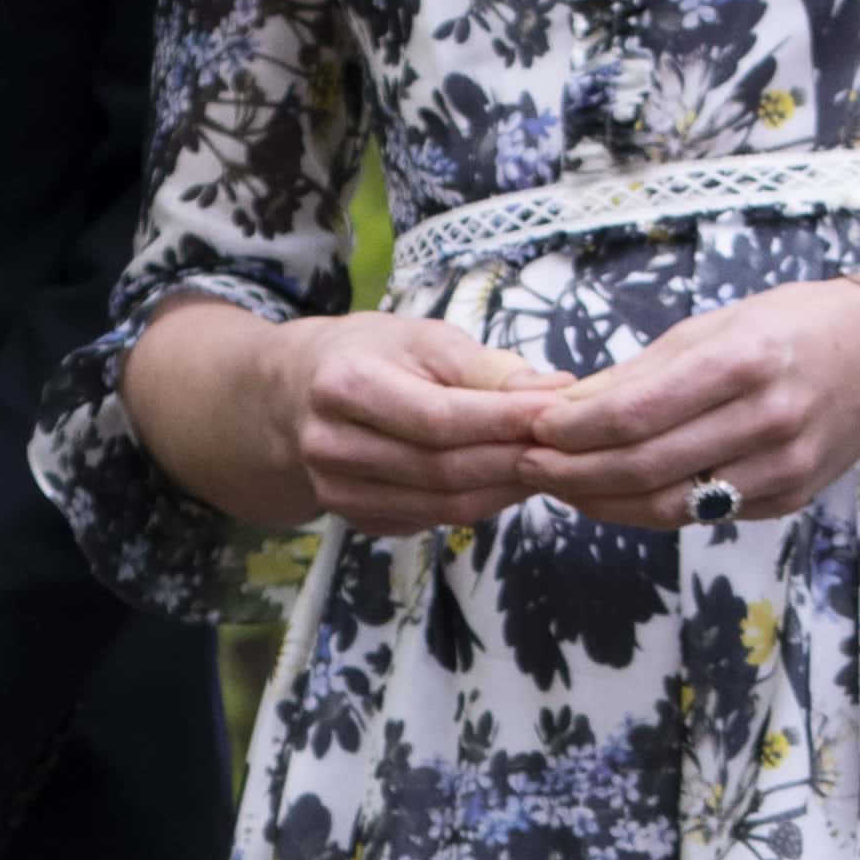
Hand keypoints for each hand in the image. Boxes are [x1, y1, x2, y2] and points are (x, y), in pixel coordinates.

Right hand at [278, 309, 570, 532]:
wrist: (293, 395)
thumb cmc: (368, 355)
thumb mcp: (420, 338)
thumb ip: (485, 367)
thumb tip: (556, 391)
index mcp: (345, 386)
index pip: (440, 418)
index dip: (505, 420)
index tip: (559, 411)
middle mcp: (332, 446)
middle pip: (444, 470)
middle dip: (514, 459)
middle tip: (566, 444)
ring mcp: (338, 492)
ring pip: (443, 506)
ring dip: (505, 489)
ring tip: (545, 463)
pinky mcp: (355, 519)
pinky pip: (431, 521)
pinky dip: (479, 505)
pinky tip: (505, 481)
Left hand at [525, 274, 859, 524]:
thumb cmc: (792, 326)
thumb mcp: (716, 325)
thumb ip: (641, 371)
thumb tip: (563, 405)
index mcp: (745, 362)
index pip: (636, 412)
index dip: (574, 429)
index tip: (532, 428)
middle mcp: (769, 420)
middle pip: (646, 467)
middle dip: (574, 472)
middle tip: (526, 465)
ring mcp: (784, 468)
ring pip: (671, 505)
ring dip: (602, 501)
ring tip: (559, 484)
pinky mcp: (790, 498)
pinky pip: (704, 512)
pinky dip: (649, 507)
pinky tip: (614, 493)